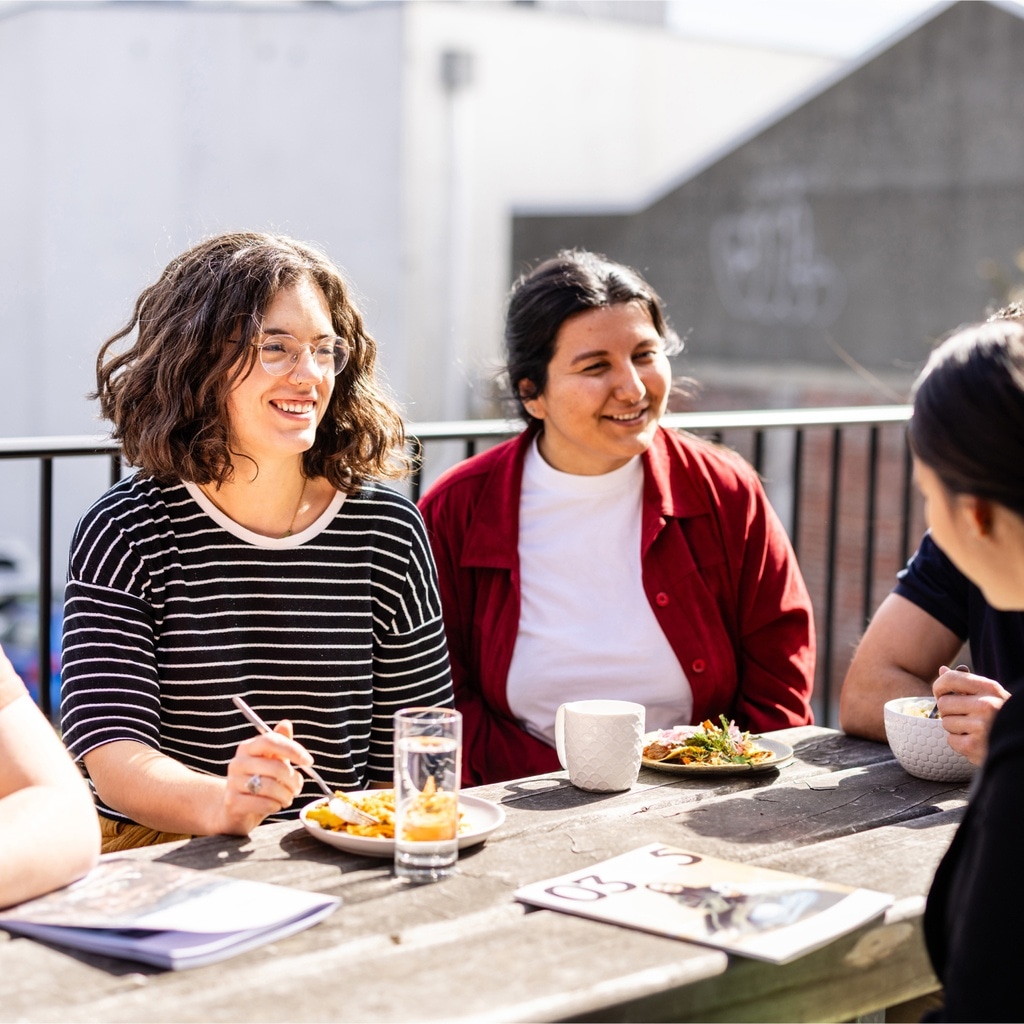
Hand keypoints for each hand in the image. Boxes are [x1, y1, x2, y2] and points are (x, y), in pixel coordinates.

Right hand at [217, 720, 312, 834]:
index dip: (292, 749)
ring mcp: (232, 782)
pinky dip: (275, 806)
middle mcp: (237, 762)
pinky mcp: (232, 802)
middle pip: (275, 767)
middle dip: (294, 779)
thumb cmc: (259, 780)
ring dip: (286, 795)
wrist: (234, 808)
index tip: (309, 761)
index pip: (270, 740)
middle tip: (298, 787)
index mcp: (247, 747)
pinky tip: (275, 805)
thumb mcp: (271, 760)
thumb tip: (286, 724)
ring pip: (270, 787)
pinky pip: (262, 803)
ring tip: (288, 798)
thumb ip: (280, 743)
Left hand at [933, 665, 1009, 764]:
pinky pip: (951, 740)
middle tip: (964, 716)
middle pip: (943, 703)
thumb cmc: (1001, 715)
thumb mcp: (990, 694)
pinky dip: (959, 743)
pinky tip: (974, 741)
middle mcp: (986, 705)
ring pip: (946, 723)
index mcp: (989, 689)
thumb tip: (942, 670)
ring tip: (973, 729)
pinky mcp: (975, 746)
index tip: (942, 693)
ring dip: (955, 728)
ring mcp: (981, 726)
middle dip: (949, 711)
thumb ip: (966, 682)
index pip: (950, 679)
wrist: (1020, 741)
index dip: (939, 686)